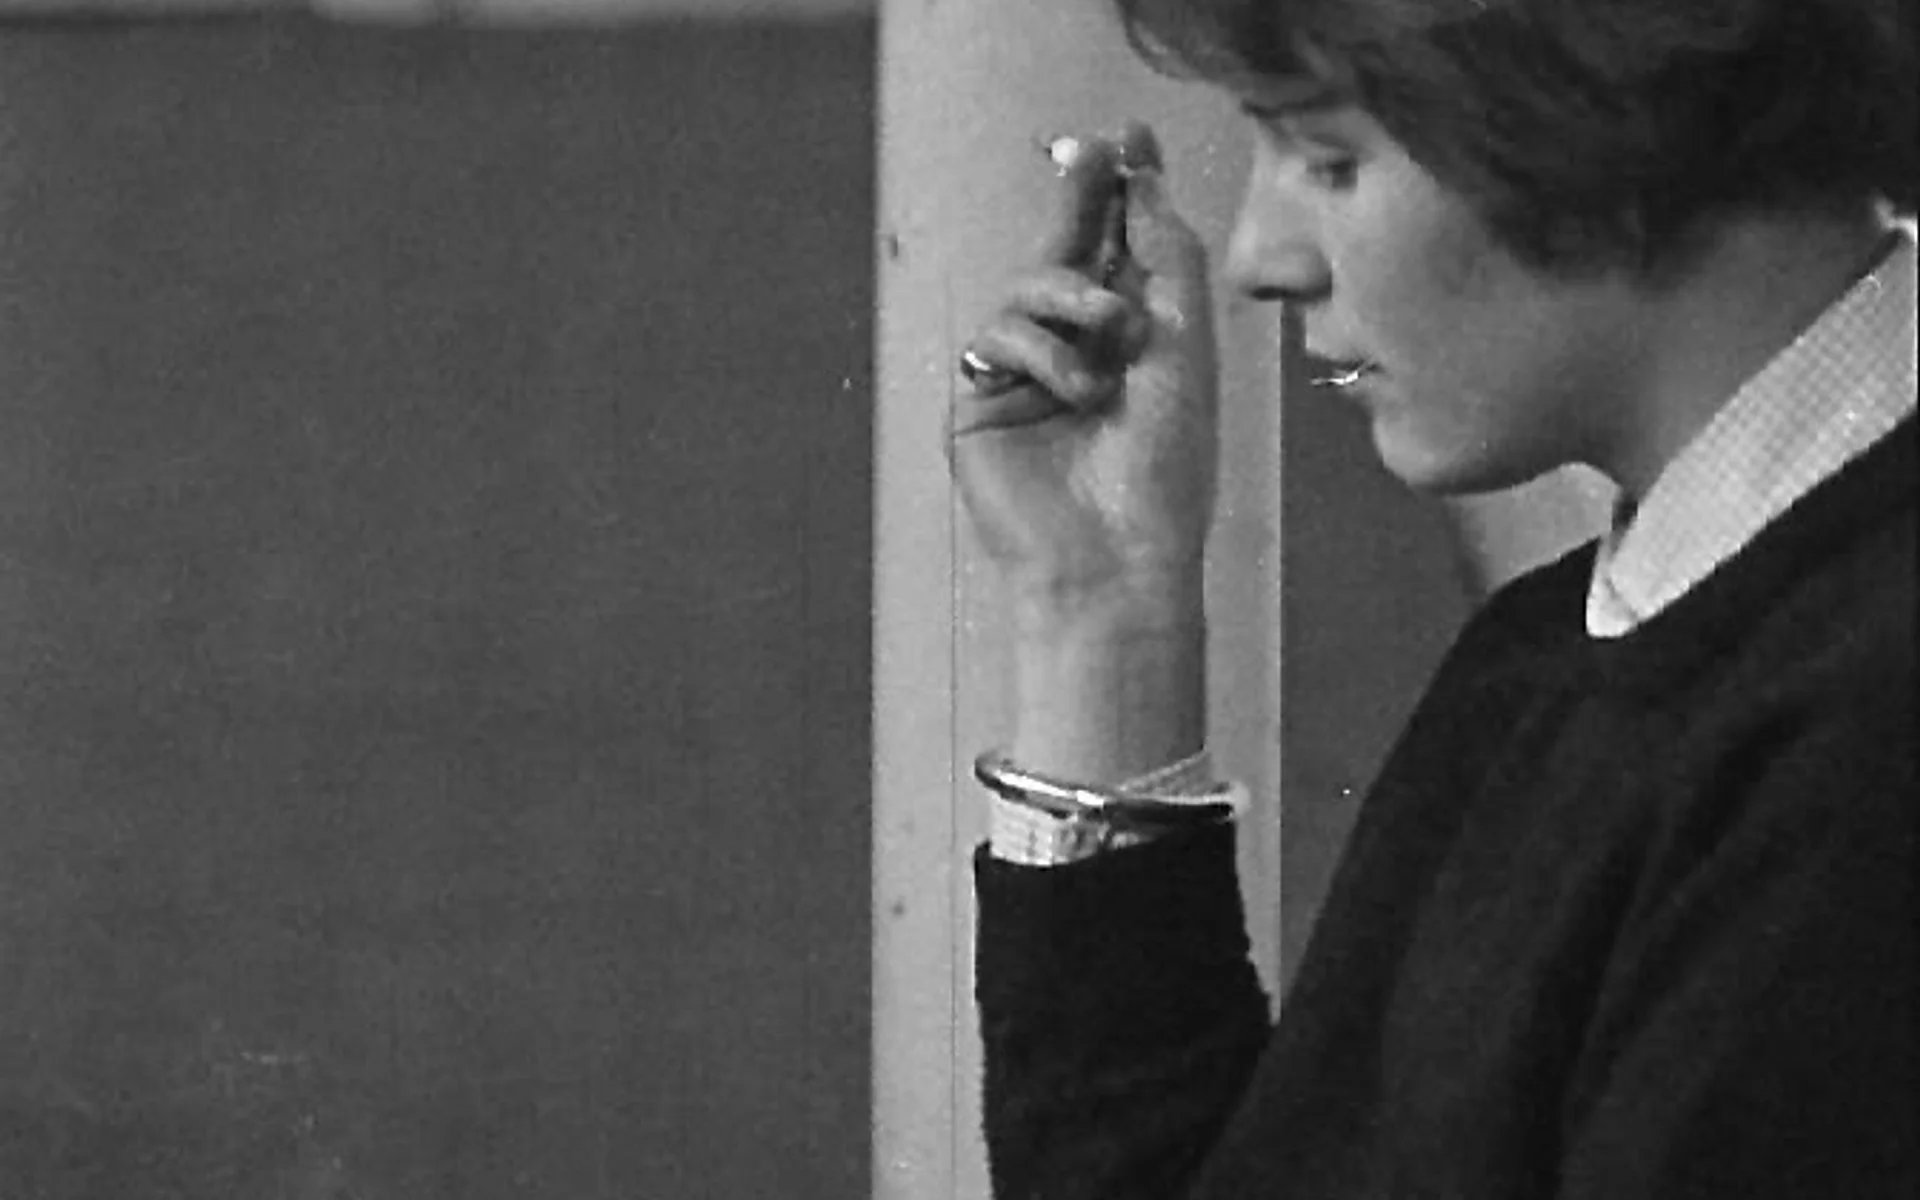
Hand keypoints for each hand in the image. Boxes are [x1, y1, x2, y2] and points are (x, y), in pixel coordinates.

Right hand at [948, 122, 1219, 618]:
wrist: (1117, 556)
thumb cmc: (1165, 467)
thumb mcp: (1183, 346)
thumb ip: (1164, 256)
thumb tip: (1143, 176)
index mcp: (1133, 343)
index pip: (1118, 250)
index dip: (1120, 193)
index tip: (1128, 137)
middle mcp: (1076, 353)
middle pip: (1063, 253)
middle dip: (1079, 203)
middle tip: (1088, 152)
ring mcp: (1023, 378)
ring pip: (1026, 288)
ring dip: (1072, 297)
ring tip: (1113, 336)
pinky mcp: (980, 403)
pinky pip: (998, 337)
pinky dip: (1042, 350)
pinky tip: (1075, 388)